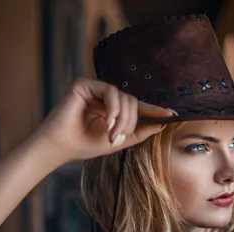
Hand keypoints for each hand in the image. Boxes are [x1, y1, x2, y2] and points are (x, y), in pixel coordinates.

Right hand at [34, 77, 174, 163]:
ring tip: (112, 134)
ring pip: (124, 97)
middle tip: (120, 137)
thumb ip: (139, 132)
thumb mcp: (118, 141)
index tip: (173, 116)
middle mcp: (106, 97)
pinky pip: (110, 91)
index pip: (138, 107)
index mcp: (113, 109)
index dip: (155, 110)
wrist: (60, 147)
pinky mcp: (85, 84)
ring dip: (122, 118)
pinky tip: (108, 122)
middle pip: (133, 102)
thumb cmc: (84, 145)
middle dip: (131, 121)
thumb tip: (162, 124)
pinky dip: (113, 108)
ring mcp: (95, 89)